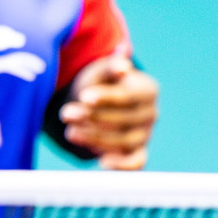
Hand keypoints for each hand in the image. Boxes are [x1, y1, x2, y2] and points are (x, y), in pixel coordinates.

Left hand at [59, 55, 158, 169]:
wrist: (96, 101)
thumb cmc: (100, 82)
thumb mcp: (102, 69)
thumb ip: (111, 63)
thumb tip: (123, 52)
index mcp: (147, 90)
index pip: (128, 96)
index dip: (107, 98)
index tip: (84, 97)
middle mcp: (151, 113)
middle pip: (125, 120)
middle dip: (93, 118)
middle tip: (67, 113)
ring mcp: (145, 134)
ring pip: (125, 141)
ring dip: (97, 138)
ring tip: (70, 132)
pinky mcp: (137, 152)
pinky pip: (136, 162)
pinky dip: (124, 166)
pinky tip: (103, 163)